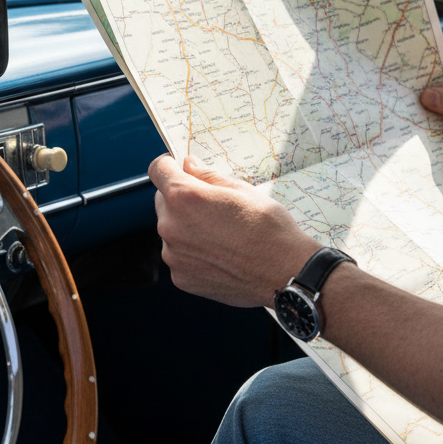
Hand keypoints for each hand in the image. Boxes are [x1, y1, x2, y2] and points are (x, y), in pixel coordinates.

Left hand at [148, 155, 319, 307]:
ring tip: (220, 234)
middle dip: (180, 199)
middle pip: (163, 202)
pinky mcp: (180, 278)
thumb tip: (188, 165)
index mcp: (184, 197)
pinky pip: (179, 256)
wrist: (284, 272)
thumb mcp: (240, 190)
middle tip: (211, 206)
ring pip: (171, 231)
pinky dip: (192, 253)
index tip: (177, 167)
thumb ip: (206, 176)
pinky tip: (219, 254)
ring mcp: (174, 255)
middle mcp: (171, 226)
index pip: (158, 170)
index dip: (168, 165)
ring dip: (186, 227)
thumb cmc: (268, 229)